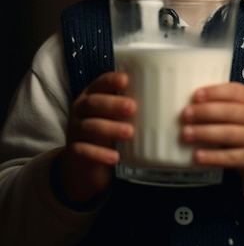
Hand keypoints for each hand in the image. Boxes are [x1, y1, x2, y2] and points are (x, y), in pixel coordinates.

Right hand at [55, 71, 135, 205]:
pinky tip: (115, 158)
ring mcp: (75, 131)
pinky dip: (99, 154)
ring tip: (130, 132)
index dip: (110, 80)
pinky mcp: (73, 152)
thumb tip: (168, 98)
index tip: (126, 80)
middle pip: (92, 103)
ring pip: (89, 126)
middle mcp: (80, 111)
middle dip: (112, 104)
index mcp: (91, 96)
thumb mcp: (115, 116)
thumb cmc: (106, 132)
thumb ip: (131, 106)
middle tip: (133, 107)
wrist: (83, 166)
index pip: (98, 84)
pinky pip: (83, 151)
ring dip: (110, 128)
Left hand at [181, 82, 243, 188]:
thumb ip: (224, 103)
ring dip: (204, 133)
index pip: (235, 91)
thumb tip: (191, 103)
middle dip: (205, 112)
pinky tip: (197, 156)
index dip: (215, 92)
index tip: (196, 95)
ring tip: (186, 133)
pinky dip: (212, 157)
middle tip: (185, 114)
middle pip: (230, 112)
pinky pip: (229, 157)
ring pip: (228, 134)